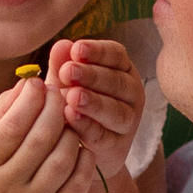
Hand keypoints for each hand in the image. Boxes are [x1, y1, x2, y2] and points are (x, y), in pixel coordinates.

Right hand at [0, 72, 97, 192]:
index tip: (40, 84)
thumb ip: (2, 113)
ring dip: (71, 133)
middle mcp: (6, 186)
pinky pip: (79, 180)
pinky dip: (84, 158)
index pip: (12, 125)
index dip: (30, 99)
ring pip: (62, 158)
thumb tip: (26, 82)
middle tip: (62, 95)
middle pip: (40, 138)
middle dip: (55, 110)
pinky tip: (81, 146)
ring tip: (70, 122)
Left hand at [45, 36, 146, 185]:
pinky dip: (88, 126)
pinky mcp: (118, 146)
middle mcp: (131, 93)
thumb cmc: (70, 103)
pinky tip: (71, 117)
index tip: (76, 49)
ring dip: (94, 103)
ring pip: (117, 110)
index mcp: (121, 69)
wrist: (74, 147)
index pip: (116, 55)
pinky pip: (105, 136)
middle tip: (68, 71)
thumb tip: (61, 45)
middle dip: (92, 75)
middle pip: (117, 81)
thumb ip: (61, 64)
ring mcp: (128, 121)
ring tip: (72, 96)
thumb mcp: (63, 81)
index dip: (98, 52)